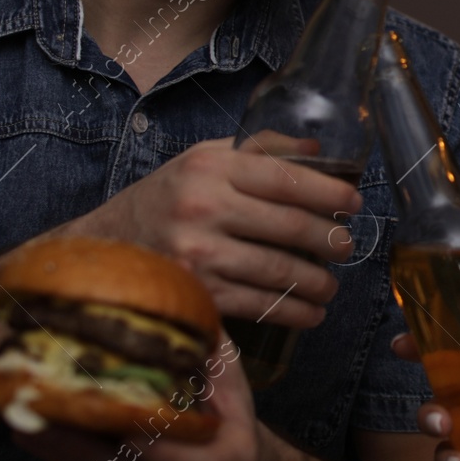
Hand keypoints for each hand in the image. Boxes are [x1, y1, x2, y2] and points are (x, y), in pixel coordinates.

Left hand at [11, 334, 261, 460]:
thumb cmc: (230, 419)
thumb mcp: (232, 382)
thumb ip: (210, 347)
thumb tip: (187, 287)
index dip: (153, 444)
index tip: (119, 422)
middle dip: (80, 444)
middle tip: (39, 411)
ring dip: (60, 453)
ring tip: (24, 418)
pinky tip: (39, 436)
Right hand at [78, 132, 361, 325]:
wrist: (104, 243)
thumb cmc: (165, 196)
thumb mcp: (204, 158)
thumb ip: (259, 148)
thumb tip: (316, 150)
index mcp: (211, 168)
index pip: (286, 178)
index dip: (329, 193)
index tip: (355, 203)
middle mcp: (203, 207)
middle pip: (289, 226)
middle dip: (331, 240)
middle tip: (348, 247)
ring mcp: (197, 252)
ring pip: (277, 269)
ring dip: (316, 282)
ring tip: (332, 285)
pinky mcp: (195, 291)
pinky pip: (257, 304)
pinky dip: (291, 311)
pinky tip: (309, 312)